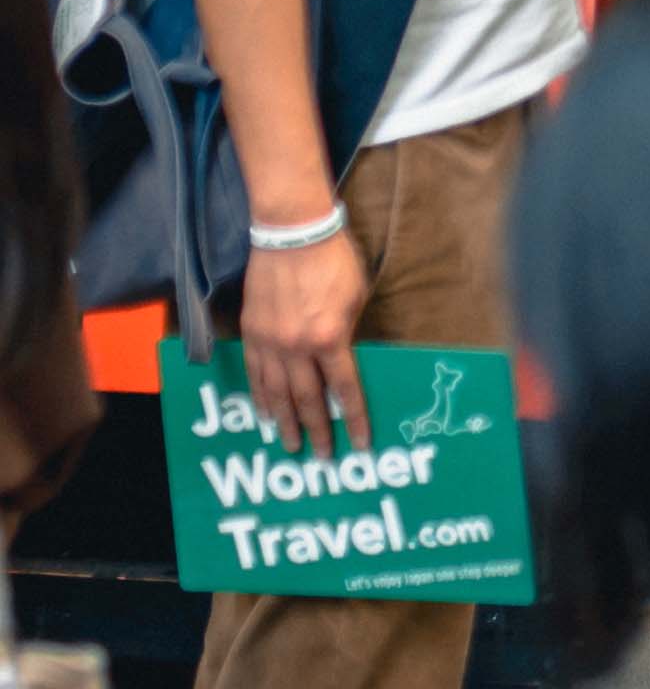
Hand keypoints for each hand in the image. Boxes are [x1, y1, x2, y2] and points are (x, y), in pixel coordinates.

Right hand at [241, 226, 369, 454]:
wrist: (292, 232)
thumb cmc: (334, 260)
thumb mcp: (356, 297)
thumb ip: (349, 333)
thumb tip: (343, 359)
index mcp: (330, 338)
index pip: (344, 390)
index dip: (354, 419)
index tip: (360, 443)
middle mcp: (297, 347)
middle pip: (307, 400)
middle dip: (317, 431)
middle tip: (322, 456)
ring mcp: (269, 342)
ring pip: (276, 394)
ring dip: (285, 423)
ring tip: (290, 445)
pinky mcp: (251, 332)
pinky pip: (254, 374)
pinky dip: (260, 397)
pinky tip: (266, 413)